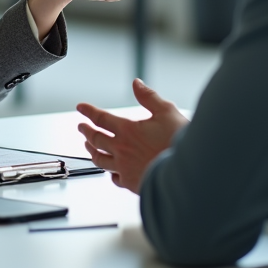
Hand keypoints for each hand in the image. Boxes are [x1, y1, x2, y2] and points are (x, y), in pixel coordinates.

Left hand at [77, 79, 188, 193]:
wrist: (187, 173)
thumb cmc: (178, 143)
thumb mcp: (166, 111)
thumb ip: (149, 97)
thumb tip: (136, 84)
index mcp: (127, 130)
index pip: (101, 118)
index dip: (89, 111)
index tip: (81, 107)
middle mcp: (121, 149)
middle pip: (96, 139)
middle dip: (86, 131)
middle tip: (81, 127)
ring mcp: (124, 168)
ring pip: (100, 159)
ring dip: (92, 151)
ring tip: (88, 147)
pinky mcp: (132, 183)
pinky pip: (114, 178)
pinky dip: (109, 173)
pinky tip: (110, 172)